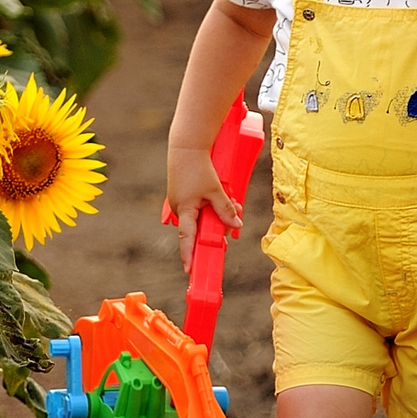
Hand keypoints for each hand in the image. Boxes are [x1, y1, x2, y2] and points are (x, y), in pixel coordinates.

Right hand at [165, 142, 241, 273]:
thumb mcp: (215, 190)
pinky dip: (211, 207)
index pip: (187, 239)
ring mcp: (181, 202)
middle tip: (232, 228)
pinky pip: (199, 208)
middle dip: (217, 230)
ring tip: (234, 205)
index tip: (189, 270)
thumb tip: (236, 225)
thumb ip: (225, 209)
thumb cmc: (198, 168)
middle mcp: (180, 209)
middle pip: (199, 230)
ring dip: (217, 215)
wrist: (186, 147)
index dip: (189, 255)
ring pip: (202, 218)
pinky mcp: (184, 195)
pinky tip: (224, 199)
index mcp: (185, 210)